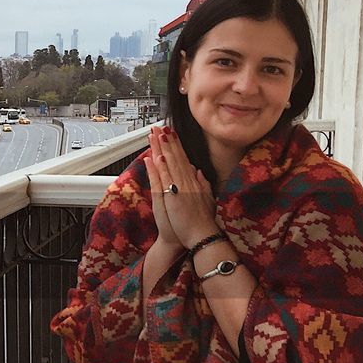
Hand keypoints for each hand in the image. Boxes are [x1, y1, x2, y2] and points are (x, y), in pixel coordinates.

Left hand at [149, 125, 218, 247]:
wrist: (201, 236)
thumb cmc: (202, 221)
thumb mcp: (206, 199)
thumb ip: (203, 184)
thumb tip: (198, 171)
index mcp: (194, 182)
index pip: (183, 159)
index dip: (176, 145)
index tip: (170, 132)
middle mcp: (188, 182)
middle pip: (176, 157)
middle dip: (168, 141)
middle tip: (160, 126)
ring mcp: (181, 189)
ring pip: (170, 164)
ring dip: (163, 148)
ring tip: (157, 134)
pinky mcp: (174, 198)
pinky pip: (166, 180)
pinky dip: (161, 168)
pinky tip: (156, 156)